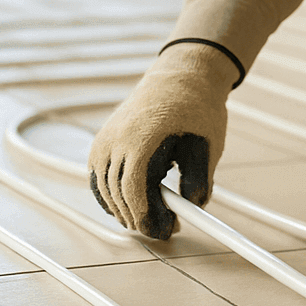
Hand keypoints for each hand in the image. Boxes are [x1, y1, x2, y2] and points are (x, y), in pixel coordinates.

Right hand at [88, 42, 237, 238]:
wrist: (181, 75)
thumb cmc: (196, 107)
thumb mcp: (206, 145)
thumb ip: (199, 180)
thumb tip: (193, 209)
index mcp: (140, 138)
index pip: (133, 190)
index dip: (147, 217)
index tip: (165, 231)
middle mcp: (115, 139)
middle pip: (117, 194)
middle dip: (140, 218)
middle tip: (166, 229)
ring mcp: (104, 139)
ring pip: (105, 189)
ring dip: (125, 209)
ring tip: (153, 217)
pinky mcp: (101, 140)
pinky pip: (99, 178)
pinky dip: (111, 195)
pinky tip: (131, 204)